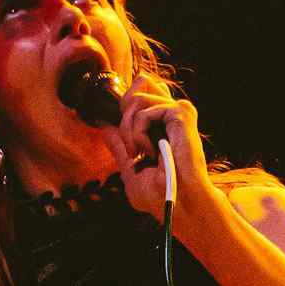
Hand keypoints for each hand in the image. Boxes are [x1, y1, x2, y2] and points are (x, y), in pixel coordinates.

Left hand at [100, 75, 214, 226]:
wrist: (178, 201)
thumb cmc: (160, 193)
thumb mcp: (130, 169)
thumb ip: (119, 146)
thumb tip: (105, 127)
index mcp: (162, 123)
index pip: (141, 91)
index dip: (124, 106)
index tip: (124, 139)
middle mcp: (170, 113)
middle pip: (139, 84)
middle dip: (124, 117)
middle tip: (131, 149)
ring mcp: (177, 111)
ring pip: (136, 99)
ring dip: (129, 130)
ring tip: (139, 154)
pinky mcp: (179, 112)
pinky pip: (144, 112)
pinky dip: (138, 134)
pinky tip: (149, 152)